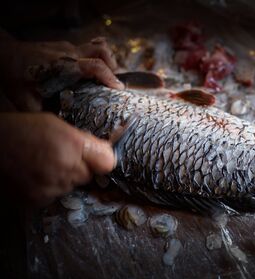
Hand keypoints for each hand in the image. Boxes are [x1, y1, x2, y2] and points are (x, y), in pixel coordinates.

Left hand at [0, 37, 123, 110]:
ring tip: (106, 75)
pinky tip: (90, 70)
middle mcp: (68, 54)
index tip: (118, 88)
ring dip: (105, 60)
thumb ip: (46, 115)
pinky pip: (86, 48)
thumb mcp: (27, 101)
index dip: (109, 76)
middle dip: (112, 66)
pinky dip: (94, 58)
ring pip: (96, 46)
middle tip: (113, 83)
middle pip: (100, 51)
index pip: (94, 65)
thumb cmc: (14, 77)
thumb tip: (62, 130)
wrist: (2, 54)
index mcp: (62, 67)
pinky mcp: (64, 45)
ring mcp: (66, 47)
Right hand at [0, 112, 114, 205]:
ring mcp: (52, 186)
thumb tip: (106, 149)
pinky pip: (53, 196)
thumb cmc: (19, 130)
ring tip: (42, 165)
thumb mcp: (55, 124)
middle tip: (59, 157)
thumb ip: (84, 139)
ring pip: (70, 187)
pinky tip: (34, 175)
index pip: (107, 162)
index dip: (101, 160)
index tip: (97, 158)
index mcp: (73, 144)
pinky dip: (47, 189)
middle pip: (88, 176)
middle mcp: (66, 167)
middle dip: (78, 168)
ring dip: (62, 179)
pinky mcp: (39, 199)